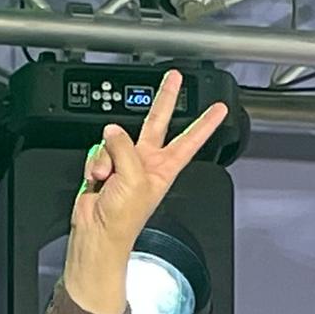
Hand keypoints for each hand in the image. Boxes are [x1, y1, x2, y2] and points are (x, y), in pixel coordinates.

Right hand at [61, 68, 229, 313]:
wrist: (98, 235)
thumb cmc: (123, 220)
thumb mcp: (134, 177)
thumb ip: (125, 146)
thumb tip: (112, 131)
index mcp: (164, 168)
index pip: (190, 139)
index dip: (205, 124)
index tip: (219, 109)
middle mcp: (147, 163)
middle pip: (158, 122)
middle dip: (165, 99)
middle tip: (174, 78)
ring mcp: (125, 164)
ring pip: (115, 138)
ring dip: (108, 156)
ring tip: (109, 178)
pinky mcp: (105, 167)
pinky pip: (98, 150)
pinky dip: (95, 163)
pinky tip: (98, 179)